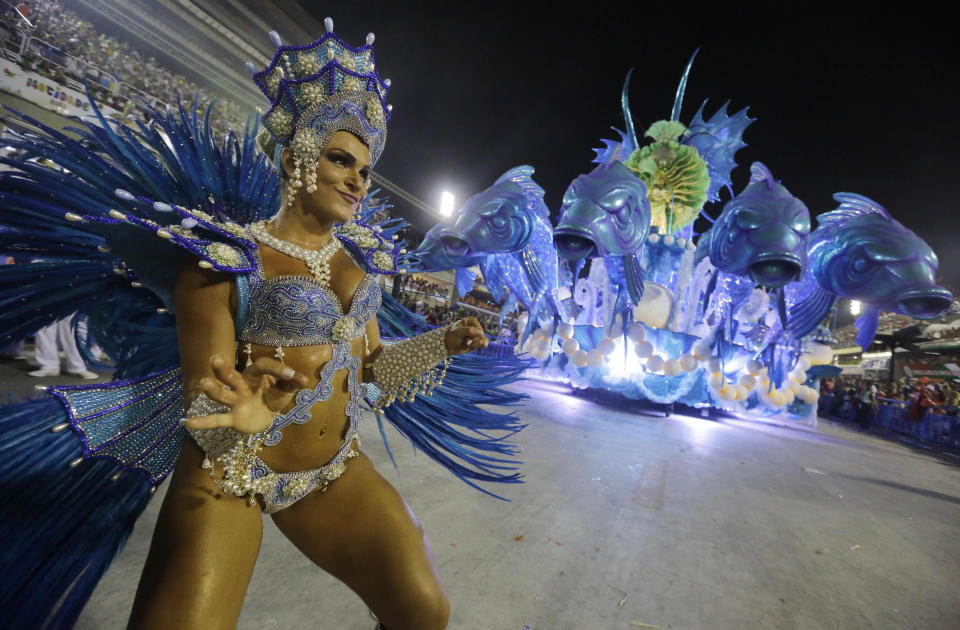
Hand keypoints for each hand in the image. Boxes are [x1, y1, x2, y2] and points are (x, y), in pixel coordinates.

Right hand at [184, 355, 308, 432]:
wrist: (265, 418)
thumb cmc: (274, 397)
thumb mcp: (286, 390)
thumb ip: (293, 384)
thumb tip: (303, 380)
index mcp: (258, 375)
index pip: (265, 367)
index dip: (279, 371)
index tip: (293, 378)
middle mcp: (244, 385)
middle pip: (233, 376)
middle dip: (225, 370)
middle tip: (214, 360)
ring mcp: (236, 402)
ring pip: (223, 395)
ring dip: (213, 390)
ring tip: (202, 384)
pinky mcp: (233, 418)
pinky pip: (217, 419)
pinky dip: (204, 422)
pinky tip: (187, 422)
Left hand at [445, 317, 488, 354]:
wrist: (448, 346)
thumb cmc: (451, 336)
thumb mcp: (457, 332)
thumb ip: (468, 330)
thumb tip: (481, 332)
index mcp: (471, 321)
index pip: (478, 328)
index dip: (472, 334)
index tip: (463, 335)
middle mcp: (476, 326)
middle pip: (481, 334)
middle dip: (473, 339)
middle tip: (465, 340)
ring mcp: (477, 334)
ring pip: (483, 339)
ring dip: (474, 343)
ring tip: (467, 343)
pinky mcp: (478, 341)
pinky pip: (484, 343)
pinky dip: (478, 345)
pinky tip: (472, 346)